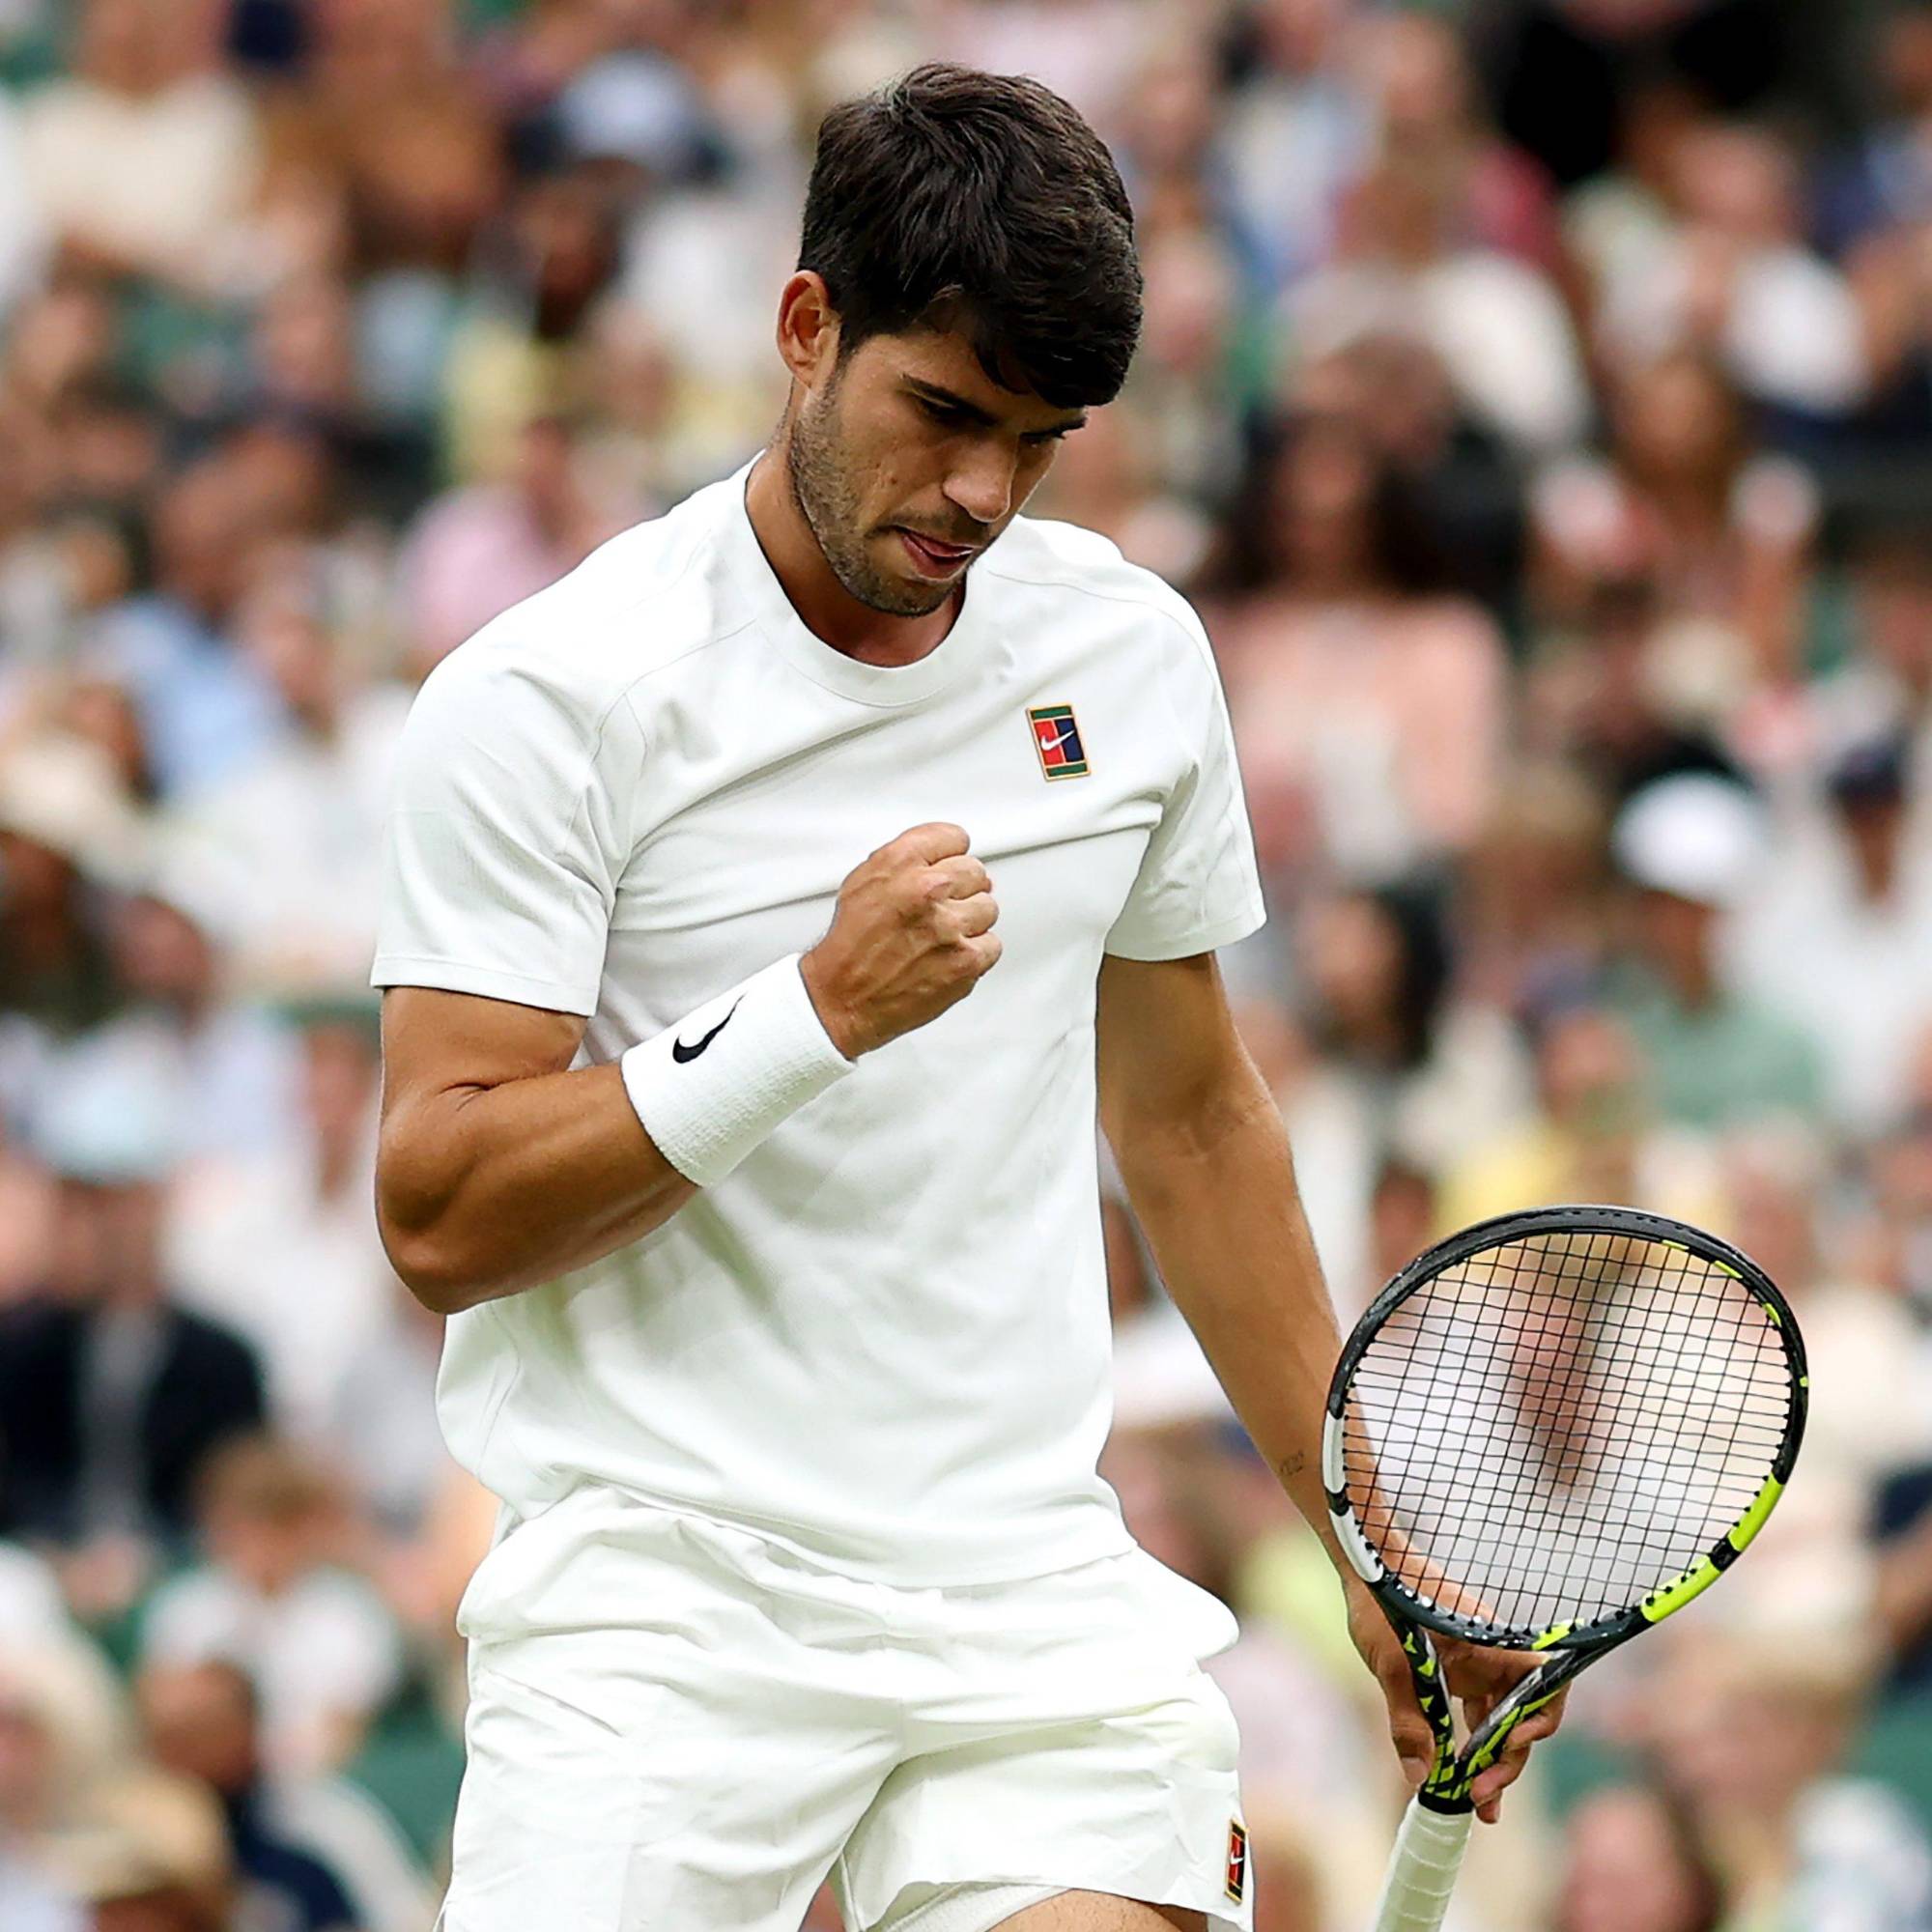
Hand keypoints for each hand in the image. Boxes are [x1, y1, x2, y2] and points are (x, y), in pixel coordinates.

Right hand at [801, 822, 1000, 1057]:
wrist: (843, 998)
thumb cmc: (850, 946)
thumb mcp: (863, 881)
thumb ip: (906, 861)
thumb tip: (946, 859)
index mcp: (900, 862)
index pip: (954, 837)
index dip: (950, 856)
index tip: (948, 866)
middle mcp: (927, 889)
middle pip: (975, 872)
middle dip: (960, 889)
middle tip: (939, 909)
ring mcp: (950, 926)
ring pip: (988, 908)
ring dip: (969, 921)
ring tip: (939, 936)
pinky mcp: (966, 961)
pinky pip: (992, 945)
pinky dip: (975, 953)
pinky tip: (948, 957)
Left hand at [1345, 1579, 1566, 1822]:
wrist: (1366, 1567)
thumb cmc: (1383, 1602)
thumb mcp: (1392, 1664)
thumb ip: (1408, 1720)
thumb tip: (1422, 1777)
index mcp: (1492, 1647)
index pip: (1545, 1684)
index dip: (1540, 1720)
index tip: (1509, 1744)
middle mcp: (1493, 1659)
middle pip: (1521, 1717)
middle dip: (1508, 1762)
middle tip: (1482, 1799)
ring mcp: (1477, 1667)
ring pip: (1498, 1722)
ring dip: (1492, 1763)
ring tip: (1479, 1805)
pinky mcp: (1457, 1674)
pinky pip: (1475, 1715)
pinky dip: (1470, 1746)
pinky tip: (1459, 1777)